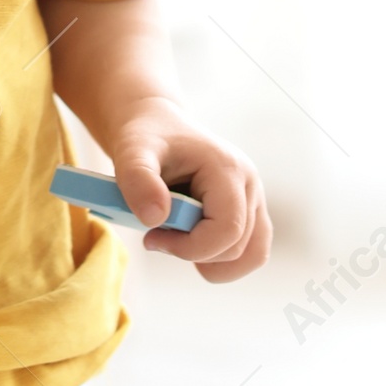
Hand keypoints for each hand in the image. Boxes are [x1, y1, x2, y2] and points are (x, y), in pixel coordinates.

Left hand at [111, 99, 271, 282]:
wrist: (156, 125)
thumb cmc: (146, 137)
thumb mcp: (131, 151)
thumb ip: (138, 179)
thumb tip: (155, 218)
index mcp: (228, 168)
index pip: (227, 229)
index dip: (191, 247)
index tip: (151, 236)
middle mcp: (249, 183)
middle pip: (236, 247)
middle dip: (192, 251)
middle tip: (156, 233)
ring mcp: (253, 198)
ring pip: (250, 255)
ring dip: (210, 260)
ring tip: (177, 240)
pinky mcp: (249, 211)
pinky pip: (250, 252)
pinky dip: (220, 260)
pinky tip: (190, 243)